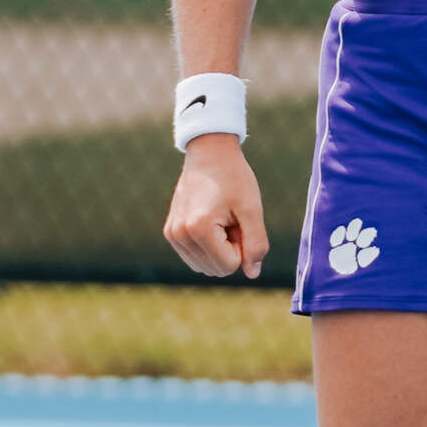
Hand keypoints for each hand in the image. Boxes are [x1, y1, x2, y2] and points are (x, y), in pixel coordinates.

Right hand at [163, 136, 270, 279]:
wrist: (210, 152)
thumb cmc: (234, 178)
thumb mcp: (252, 209)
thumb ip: (255, 244)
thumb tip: (252, 274)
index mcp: (199, 229)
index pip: (230, 266)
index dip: (242, 245)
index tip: (239, 220)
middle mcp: (179, 235)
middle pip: (216, 269)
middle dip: (230, 249)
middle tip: (231, 218)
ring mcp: (172, 235)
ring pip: (205, 267)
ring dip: (219, 248)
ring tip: (221, 218)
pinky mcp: (170, 233)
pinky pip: (195, 258)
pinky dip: (208, 246)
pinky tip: (210, 220)